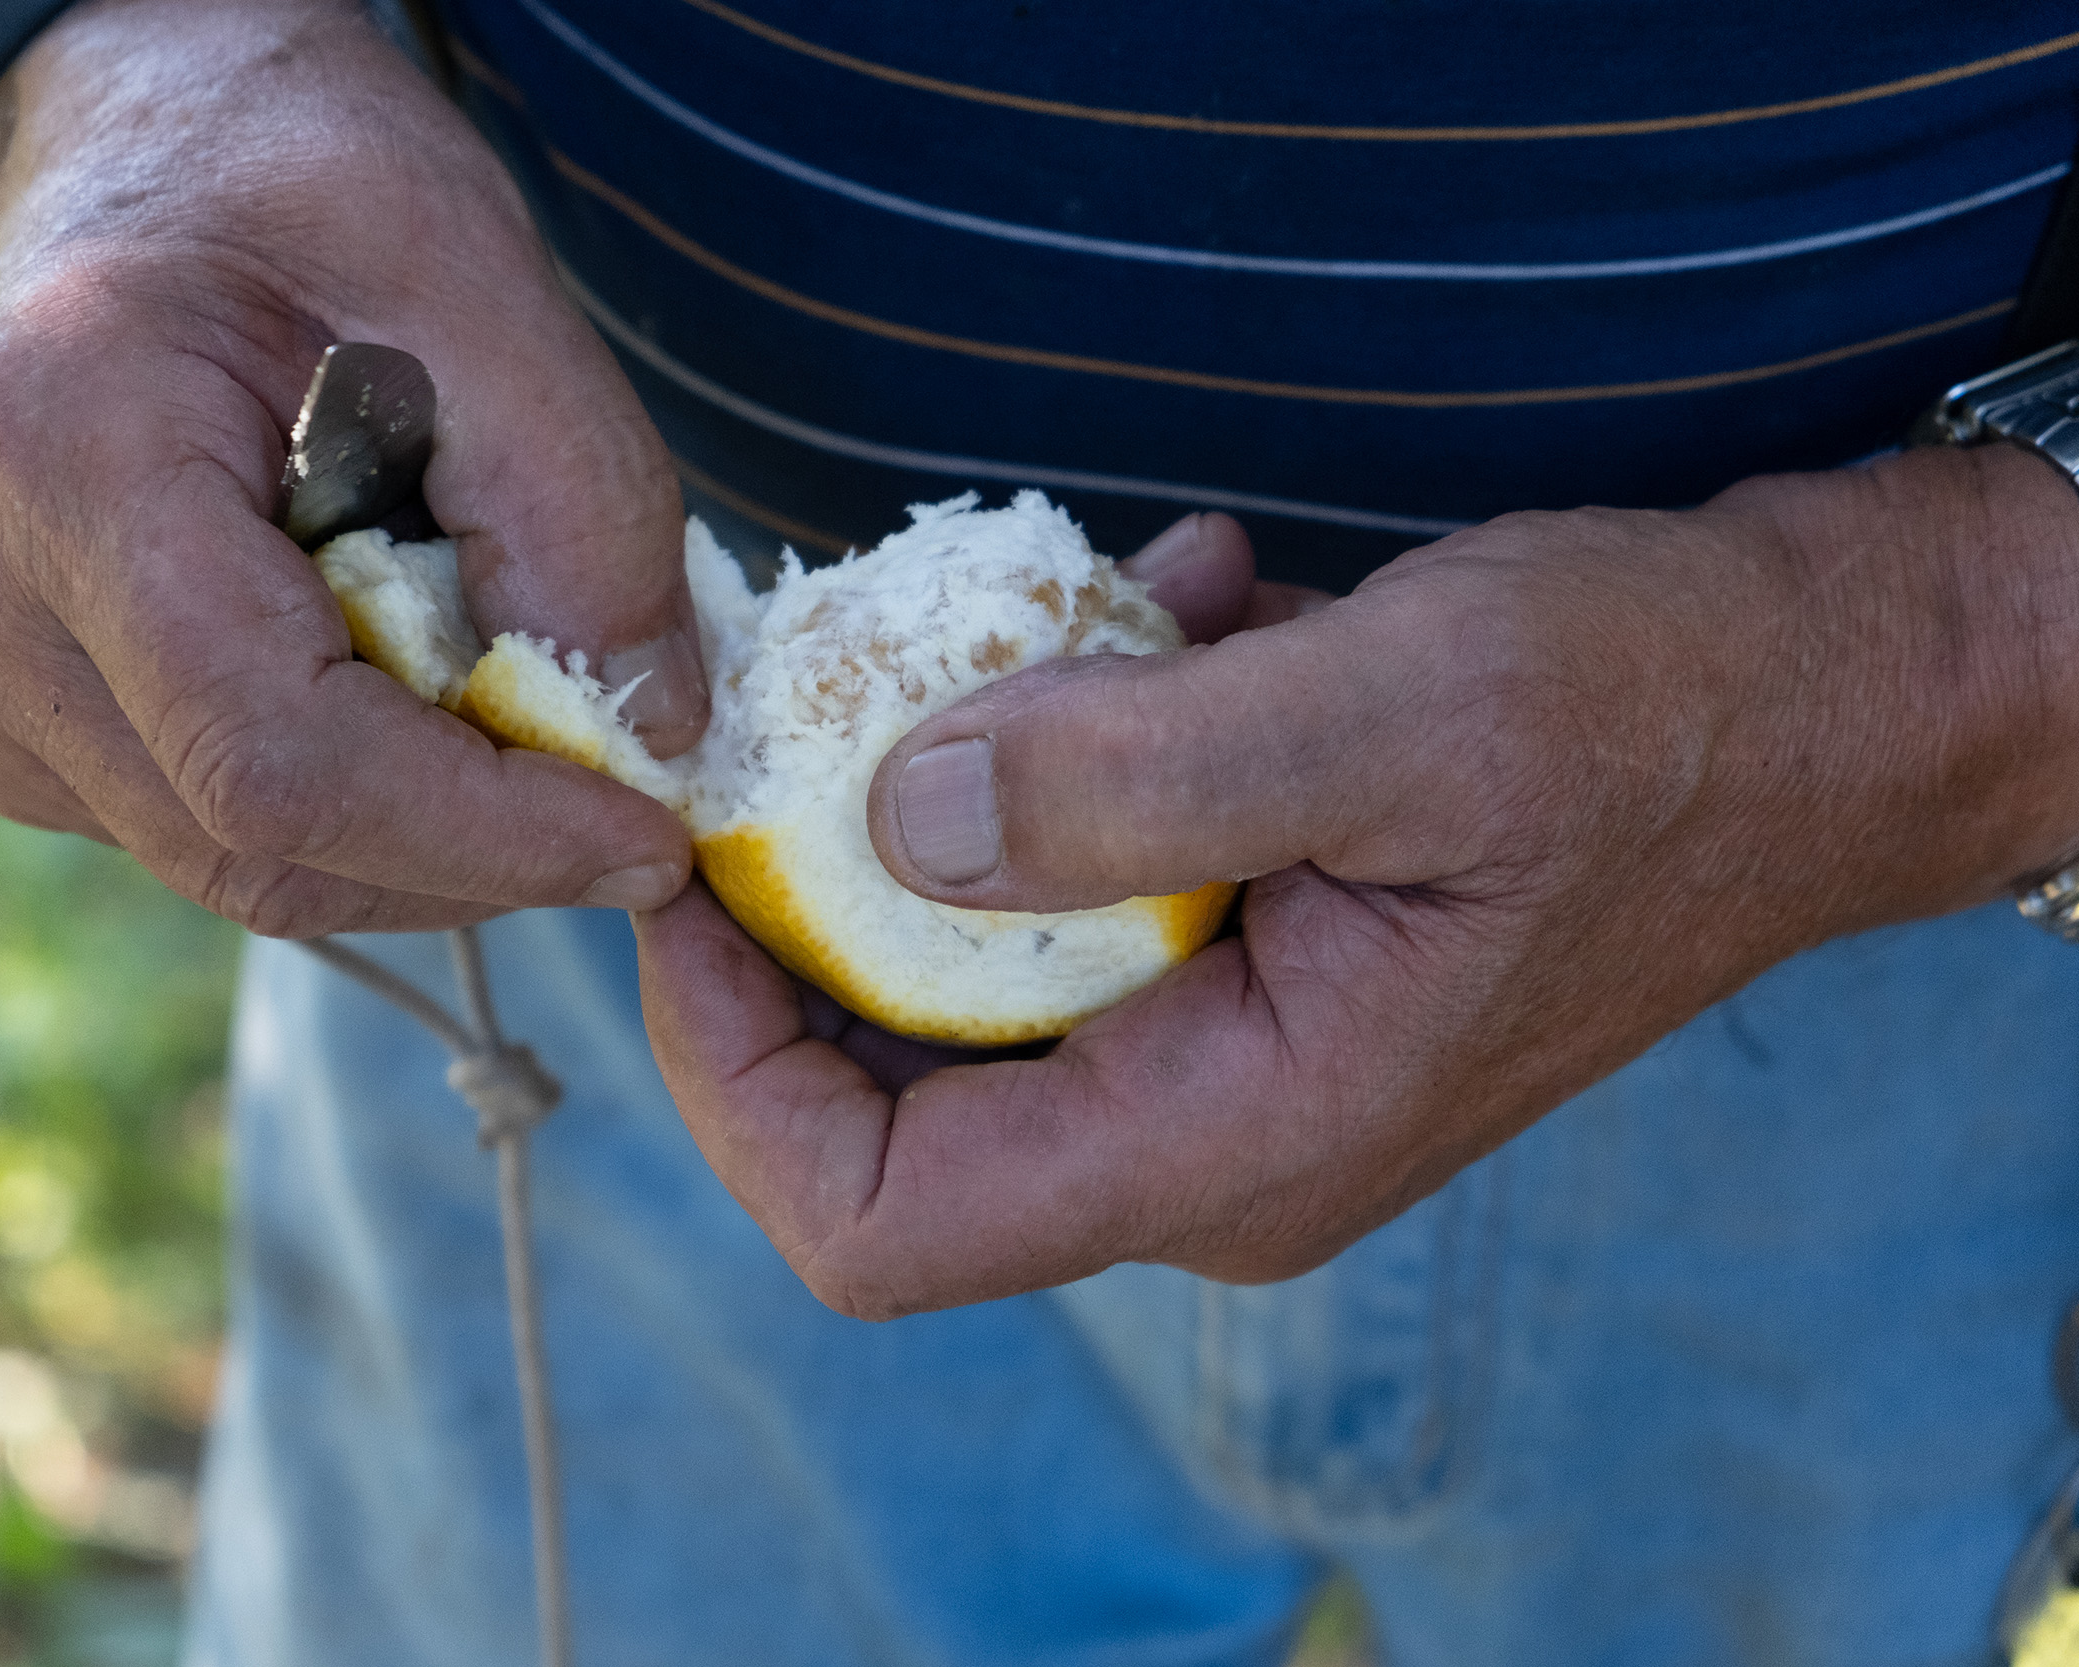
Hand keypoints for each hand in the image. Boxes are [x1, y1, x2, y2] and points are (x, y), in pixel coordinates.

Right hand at [0, 0, 702, 935]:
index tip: (653, 839)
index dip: (484, 832)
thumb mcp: (479, 275)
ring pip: (235, 861)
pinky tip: (406, 701)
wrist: (150, 153)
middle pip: (254, 837)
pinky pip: (202, 828)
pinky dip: (352, 812)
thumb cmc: (301, 184)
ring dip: (421, 841)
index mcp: (60, 458)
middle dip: (474, 851)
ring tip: (520, 726)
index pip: (275, 754)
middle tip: (628, 802)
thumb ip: (579, 503)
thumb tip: (647, 735)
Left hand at [637, 449, 2078, 1316]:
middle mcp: (1207, 1136)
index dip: (728, 1077)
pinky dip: (1082, 745)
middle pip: (889, 1093)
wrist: (1818, 701)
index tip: (685, 883)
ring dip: (965, 782)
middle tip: (808, 697)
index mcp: (1230, 1142)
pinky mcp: (1248, 961)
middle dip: (816, 898)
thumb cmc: (1653, 714)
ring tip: (1068, 614)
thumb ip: (1136, 775)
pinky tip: (1176, 608)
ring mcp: (1227, 1055)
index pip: (875, 1226)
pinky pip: (1083, 883)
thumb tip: (889, 815)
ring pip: (976, 967)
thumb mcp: (1398, 711)